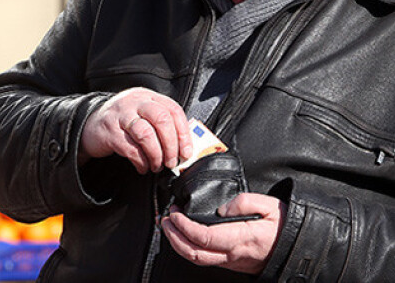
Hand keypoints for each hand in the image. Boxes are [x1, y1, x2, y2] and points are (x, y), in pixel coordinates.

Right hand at [79, 87, 191, 173]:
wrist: (89, 125)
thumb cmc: (122, 123)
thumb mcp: (142, 115)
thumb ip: (161, 125)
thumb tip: (184, 148)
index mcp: (147, 96)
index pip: (173, 110)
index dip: (183, 133)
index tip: (186, 152)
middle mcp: (134, 102)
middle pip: (162, 119)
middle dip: (171, 145)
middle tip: (172, 162)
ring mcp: (120, 115)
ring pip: (147, 134)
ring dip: (156, 155)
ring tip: (156, 165)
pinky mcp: (109, 131)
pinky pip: (131, 148)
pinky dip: (141, 161)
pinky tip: (143, 167)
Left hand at [161, 193, 285, 274]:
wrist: (300, 246)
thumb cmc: (287, 226)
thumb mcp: (270, 205)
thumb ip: (243, 202)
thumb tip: (222, 208)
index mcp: (241, 238)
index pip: (203, 237)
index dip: (183, 226)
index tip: (174, 213)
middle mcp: (234, 254)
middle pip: (194, 253)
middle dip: (173, 237)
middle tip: (165, 220)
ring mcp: (233, 261)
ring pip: (198, 259)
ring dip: (179, 243)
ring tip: (170, 227)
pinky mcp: (233, 263)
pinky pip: (206, 259)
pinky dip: (190, 247)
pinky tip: (185, 236)